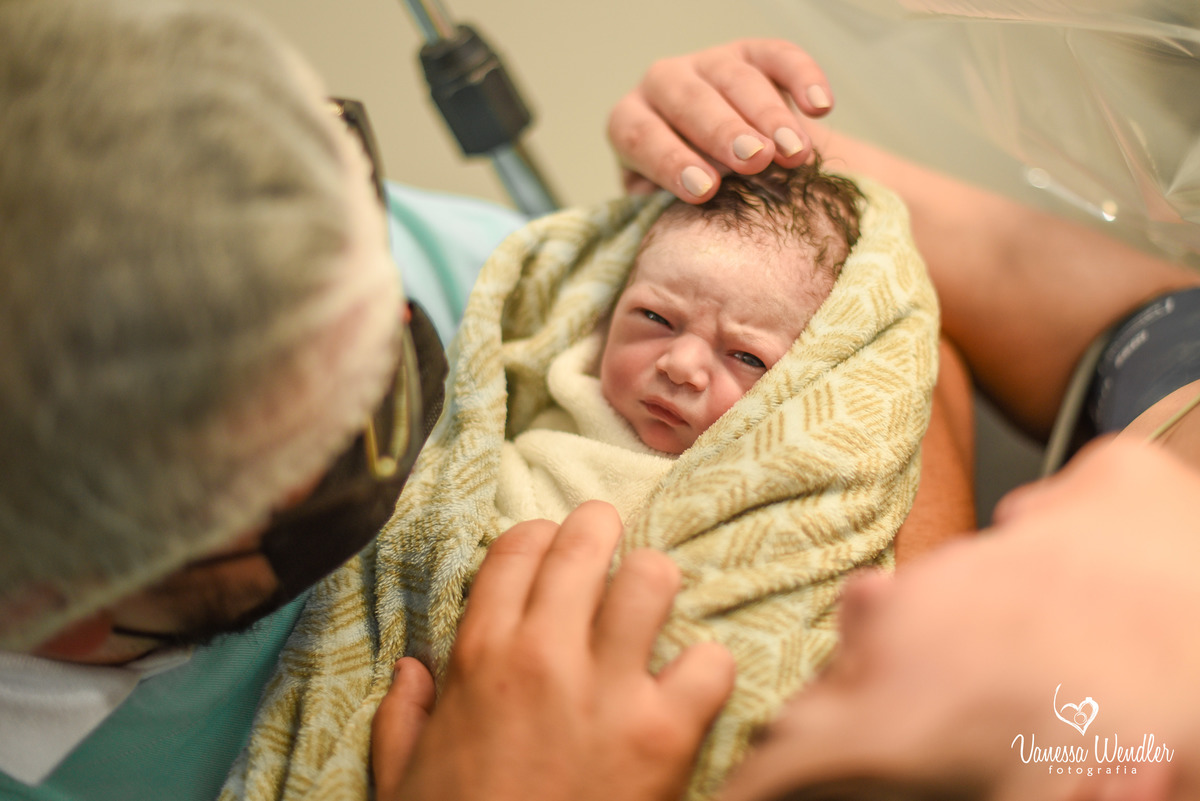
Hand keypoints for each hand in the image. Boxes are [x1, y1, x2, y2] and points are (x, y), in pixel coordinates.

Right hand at [371, 500, 735, 800]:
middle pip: (587, 540)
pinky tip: (690, 688)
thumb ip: (402, 716)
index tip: (555, 551)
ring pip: (653, 578)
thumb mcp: (401, 777)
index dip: (543, 537)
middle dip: (603, 531)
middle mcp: (543, 655)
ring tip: (653, 610)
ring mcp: (607, 691)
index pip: (519, 545)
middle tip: (612, 549)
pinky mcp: (663, 734)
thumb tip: (413, 670)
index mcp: (479, 655)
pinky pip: (710, 662)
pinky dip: (707, 670)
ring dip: (656, 588)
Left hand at [607, 39, 833, 202]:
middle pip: (689, 100)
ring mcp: (709, 64)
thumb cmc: (689, 197)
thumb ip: (667, 218)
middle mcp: (663, 84)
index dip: (670, 161)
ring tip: (795, 153)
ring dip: (769, 115)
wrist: (725, 171)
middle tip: (755, 160)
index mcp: (630, 122)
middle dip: (724, 131)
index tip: (705, 191)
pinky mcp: (753, 54)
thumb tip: (680, 251)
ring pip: (735, 77)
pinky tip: (821, 107)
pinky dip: (803, 77)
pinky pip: (779, 56)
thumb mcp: (667, 210)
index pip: (640, 136)